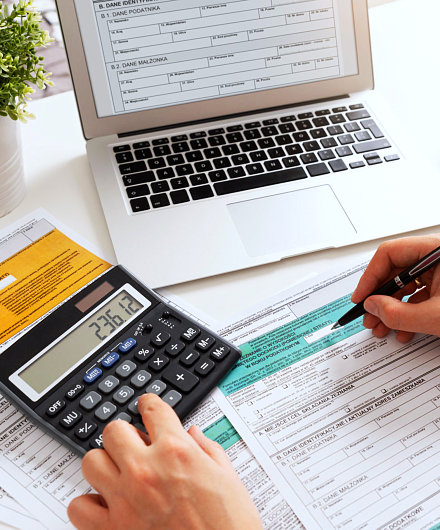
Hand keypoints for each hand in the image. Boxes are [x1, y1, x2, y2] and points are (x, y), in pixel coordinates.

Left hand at [68, 393, 262, 529]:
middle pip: (114, 430)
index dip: (149, 404)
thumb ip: (207, 448)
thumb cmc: (229, 525)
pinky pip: (79, 506)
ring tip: (118, 473)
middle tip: (134, 445)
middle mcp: (146, 470)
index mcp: (176, 451)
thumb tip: (193, 434)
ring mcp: (125, 500)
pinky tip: (107, 505)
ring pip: (91, 461)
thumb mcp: (228, 477)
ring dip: (104, 464)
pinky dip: (89, 504)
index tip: (147, 407)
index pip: (152, 409)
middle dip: (125, 434)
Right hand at [351, 235, 439, 341]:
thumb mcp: (435, 316)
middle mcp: (437, 256)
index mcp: (436, 249)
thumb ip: (398, 313)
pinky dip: (409, 312)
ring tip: (383, 327)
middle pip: (395, 271)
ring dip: (391, 309)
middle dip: (380, 299)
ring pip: (406, 285)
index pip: (389, 253)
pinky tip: (403, 329)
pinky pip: (420, 294)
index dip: (370, 277)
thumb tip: (372, 306)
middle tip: (369, 316)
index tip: (361, 297)